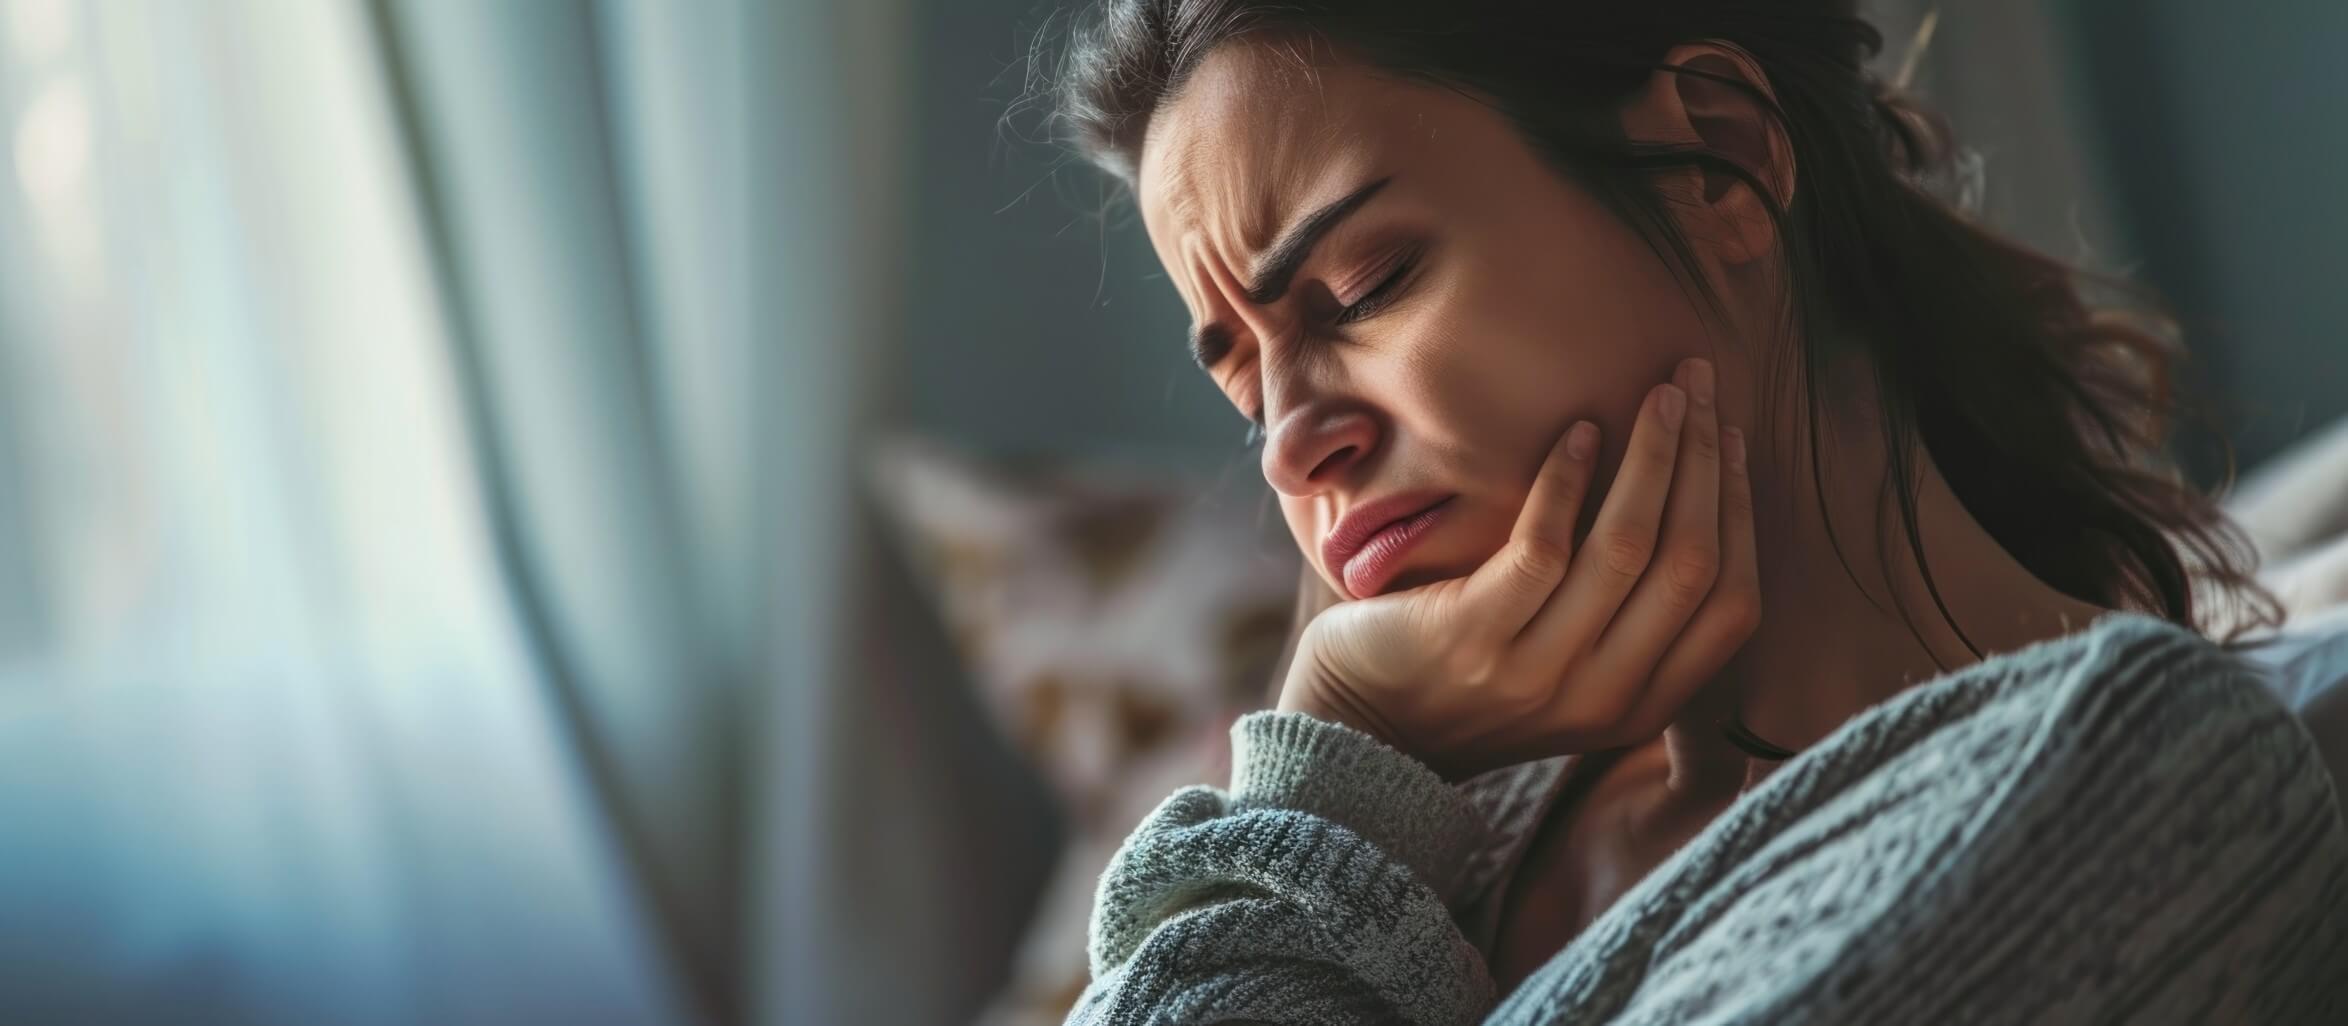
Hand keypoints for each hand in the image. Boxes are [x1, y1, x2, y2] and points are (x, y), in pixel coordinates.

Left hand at [1277, 358, 1760, 780]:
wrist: (1364, 729)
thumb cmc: (1472, 677)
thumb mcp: (1573, 673)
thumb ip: (1632, 623)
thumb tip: (1695, 500)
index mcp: (1641, 705)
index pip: (1731, 603)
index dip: (1738, 511)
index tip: (1730, 437)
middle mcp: (1601, 696)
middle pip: (1689, 563)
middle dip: (1704, 462)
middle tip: (1697, 384)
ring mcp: (1537, 670)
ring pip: (1628, 547)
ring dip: (1653, 456)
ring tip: (1658, 393)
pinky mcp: (1474, 637)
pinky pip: (1543, 546)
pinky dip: (1568, 481)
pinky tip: (1577, 431)